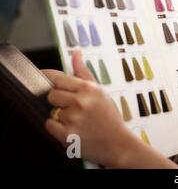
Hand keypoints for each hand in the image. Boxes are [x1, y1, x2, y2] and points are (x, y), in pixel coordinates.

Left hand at [43, 51, 135, 166]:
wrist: (117, 143)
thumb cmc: (109, 116)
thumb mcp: (100, 91)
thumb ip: (84, 72)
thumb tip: (75, 53)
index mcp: (89, 89)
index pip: (58, 78)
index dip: (48, 78)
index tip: (42, 77)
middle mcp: (80, 102)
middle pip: (52, 94)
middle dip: (58, 100)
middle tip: (72, 106)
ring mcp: (73, 119)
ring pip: (52, 111)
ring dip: (60, 115)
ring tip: (77, 120)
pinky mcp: (67, 135)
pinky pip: (49, 125)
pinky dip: (57, 128)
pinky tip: (72, 128)